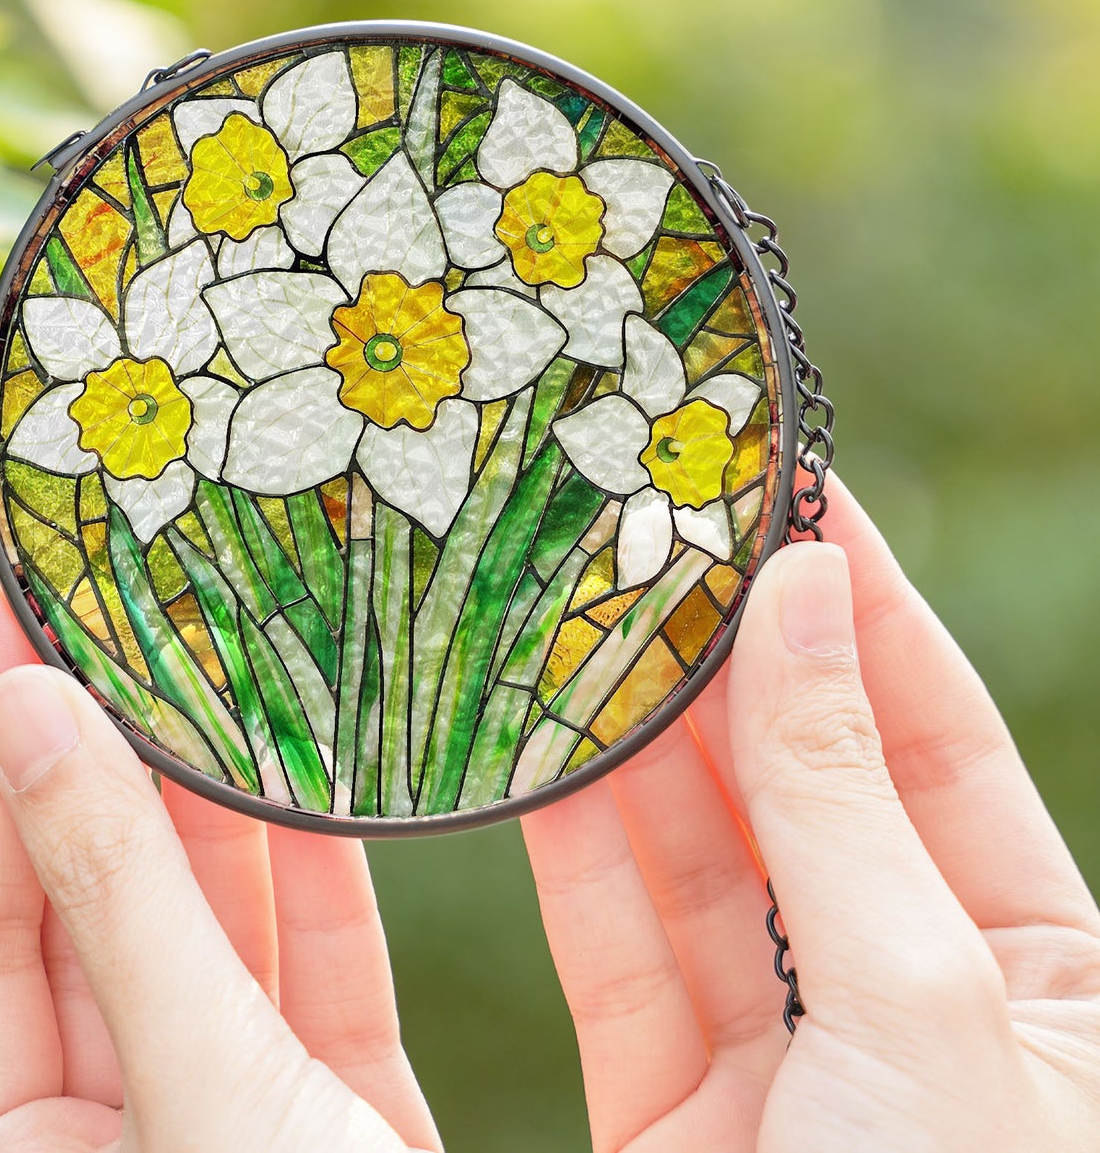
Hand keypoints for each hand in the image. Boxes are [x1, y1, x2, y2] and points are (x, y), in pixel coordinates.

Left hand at [0, 577, 441, 1151]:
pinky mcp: (343, 1104)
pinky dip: (322, 869)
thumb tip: (25, 707)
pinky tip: (322, 766)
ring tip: (218, 654)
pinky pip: (319, 962)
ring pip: (208, 926)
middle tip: (114, 604)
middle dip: (109, 758)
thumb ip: (120, 900)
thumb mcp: (203, 1082)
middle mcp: (115, 1129)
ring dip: (220, 803)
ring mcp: (232, 1109)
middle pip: (90, 907)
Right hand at [522, 474, 1099, 1149]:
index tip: (795, 492)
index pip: (941, 743)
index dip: (866, 611)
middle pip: (803, 793)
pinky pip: (619, 958)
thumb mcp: (918, 996)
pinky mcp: (671, 1111)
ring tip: (580, 623)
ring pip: (698, 866)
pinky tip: (540, 762)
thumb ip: (837, 795)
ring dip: (637, 751)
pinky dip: (575, 862)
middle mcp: (907, 997)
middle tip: (658, 540)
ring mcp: (785, 1056)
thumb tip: (802, 593)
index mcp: (1044, 980)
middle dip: (729, 668)